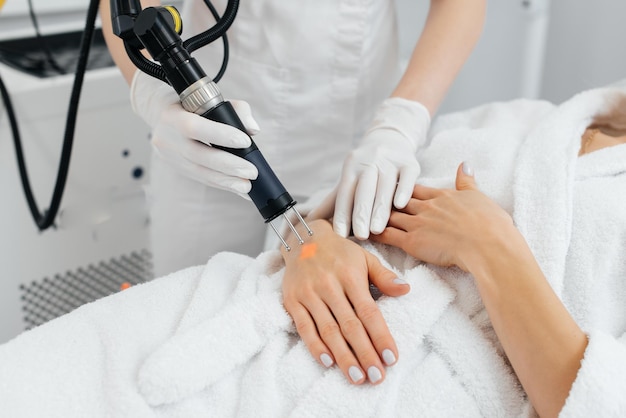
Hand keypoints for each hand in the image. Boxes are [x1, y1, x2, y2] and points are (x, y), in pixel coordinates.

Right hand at [130, 70, 259, 195]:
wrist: (160, 113)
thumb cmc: (192, 104)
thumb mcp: (210, 99)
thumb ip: (237, 109)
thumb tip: (253, 129)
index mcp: (172, 115)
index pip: (194, 127)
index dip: (220, 135)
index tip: (245, 142)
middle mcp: (166, 137)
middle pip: (197, 155)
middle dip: (228, 165)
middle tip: (251, 172)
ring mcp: (169, 155)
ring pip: (198, 171)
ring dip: (225, 181)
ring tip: (246, 186)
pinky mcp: (175, 168)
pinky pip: (200, 178)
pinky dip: (220, 184)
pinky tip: (237, 188)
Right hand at [280, 219, 409, 384]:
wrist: (302, 238)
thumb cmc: (339, 252)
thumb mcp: (365, 257)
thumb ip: (384, 276)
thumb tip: (405, 289)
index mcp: (350, 275)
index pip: (368, 312)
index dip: (380, 336)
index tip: (391, 358)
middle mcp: (328, 286)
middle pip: (349, 326)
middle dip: (365, 354)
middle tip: (377, 377)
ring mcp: (308, 294)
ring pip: (328, 331)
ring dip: (343, 357)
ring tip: (357, 377)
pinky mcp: (292, 301)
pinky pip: (304, 328)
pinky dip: (315, 346)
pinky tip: (328, 363)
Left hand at [332, 97, 430, 238]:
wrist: (390, 139)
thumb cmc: (366, 169)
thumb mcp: (349, 181)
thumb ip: (332, 203)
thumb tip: (310, 223)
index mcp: (351, 167)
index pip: (345, 193)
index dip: (342, 214)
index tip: (340, 235)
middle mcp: (369, 162)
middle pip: (364, 190)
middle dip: (360, 214)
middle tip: (360, 235)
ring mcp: (389, 161)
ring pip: (384, 186)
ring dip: (380, 209)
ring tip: (377, 229)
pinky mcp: (409, 162)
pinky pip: (407, 177)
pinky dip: (403, 190)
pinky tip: (400, 205)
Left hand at [370, 162, 513, 270]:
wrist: (488, 246)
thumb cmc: (491, 225)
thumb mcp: (480, 197)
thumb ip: (468, 182)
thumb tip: (465, 164)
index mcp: (444, 196)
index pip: (417, 189)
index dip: (403, 188)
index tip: (391, 186)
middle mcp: (427, 207)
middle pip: (399, 200)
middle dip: (384, 199)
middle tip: (368, 197)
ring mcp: (418, 223)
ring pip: (390, 215)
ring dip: (375, 214)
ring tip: (360, 213)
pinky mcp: (412, 242)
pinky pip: (388, 236)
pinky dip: (375, 233)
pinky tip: (364, 232)